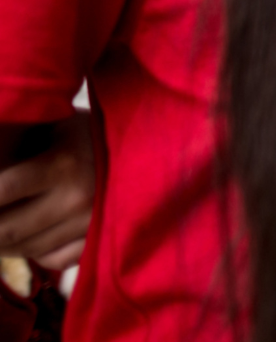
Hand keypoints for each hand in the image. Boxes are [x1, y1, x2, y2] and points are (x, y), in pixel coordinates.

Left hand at [0, 115, 93, 270]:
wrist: (151, 144)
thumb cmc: (89, 131)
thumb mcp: (54, 126)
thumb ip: (15, 148)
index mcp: (61, 166)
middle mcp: (77, 199)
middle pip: (6, 231)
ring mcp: (90, 224)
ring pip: (27, 249)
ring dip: (6, 242)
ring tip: (4, 223)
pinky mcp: (100, 240)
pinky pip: (54, 259)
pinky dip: (36, 251)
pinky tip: (34, 232)